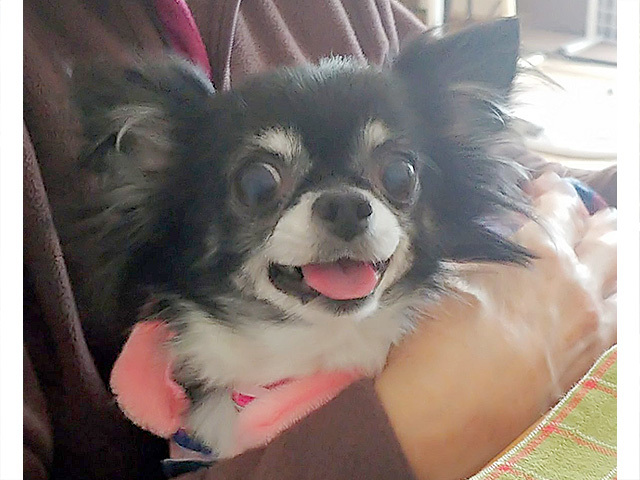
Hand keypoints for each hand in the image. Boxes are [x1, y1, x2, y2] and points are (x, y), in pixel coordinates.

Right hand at [375, 173, 616, 479]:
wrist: (441, 412)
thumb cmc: (433, 341)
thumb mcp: (446, 275)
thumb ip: (481, 248)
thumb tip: (494, 234)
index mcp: (536, 253)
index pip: (557, 205)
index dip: (552, 191)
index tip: (545, 188)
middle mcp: (574, 284)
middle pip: (606, 235)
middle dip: (594, 219)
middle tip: (580, 215)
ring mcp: (589, 325)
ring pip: (623, 277)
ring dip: (613, 256)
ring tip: (602, 249)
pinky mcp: (587, 362)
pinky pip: (621, 324)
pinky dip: (615, 302)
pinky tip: (601, 301)